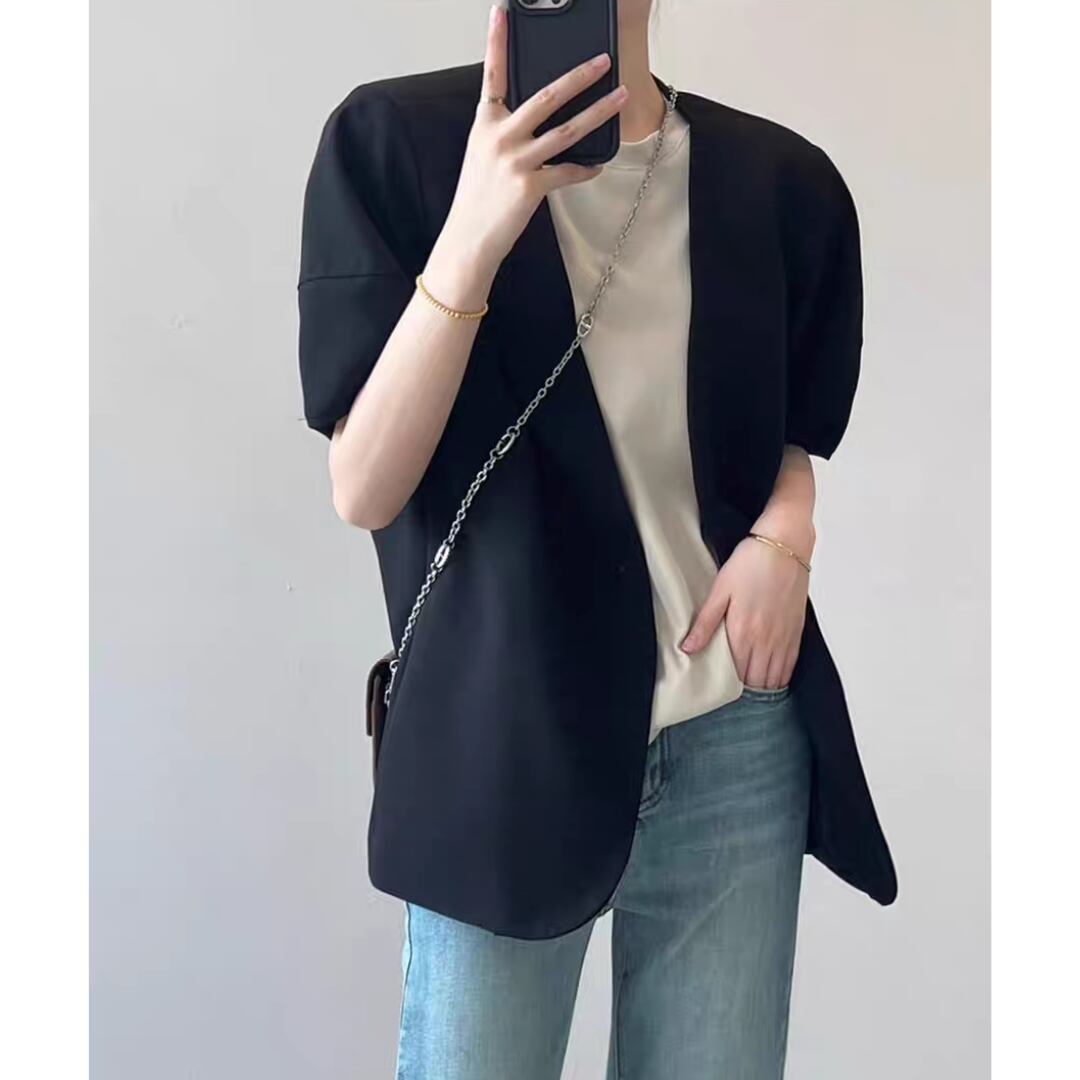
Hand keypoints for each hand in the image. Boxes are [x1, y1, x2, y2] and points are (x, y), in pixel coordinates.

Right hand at [425, 5, 627, 302]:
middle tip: (603, 60)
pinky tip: (597, 165)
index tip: (503, 11)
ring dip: (598, 112)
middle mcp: (499, 136)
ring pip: (567, 130)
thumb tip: (542, 116)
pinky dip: (585, 169)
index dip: (497, 41)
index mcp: (485, 123)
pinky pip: (568, 171)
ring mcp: (515, 160)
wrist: (469, 239)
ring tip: (620, 97)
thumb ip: (505, 130)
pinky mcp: (530, 186)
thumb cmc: (478, 198)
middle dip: (580, 76)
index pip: (493, 74)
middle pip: (547, 96)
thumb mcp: (483, 155)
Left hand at [680, 537, 810, 689]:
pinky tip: (772, 679)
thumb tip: (688, 648)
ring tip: (750, 690)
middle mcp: (766, 640)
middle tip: (731, 693)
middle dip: (744, 690)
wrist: (785, 545)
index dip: (727, 686)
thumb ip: (705, 623)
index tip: (718, 689)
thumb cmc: (751, 562)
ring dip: (762, 686)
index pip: (735, 674)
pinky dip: (781, 677)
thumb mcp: (720, 590)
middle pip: (755, 680)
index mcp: (743, 631)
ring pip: (774, 677)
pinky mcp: (796, 631)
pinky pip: (790, 665)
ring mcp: (784, 637)